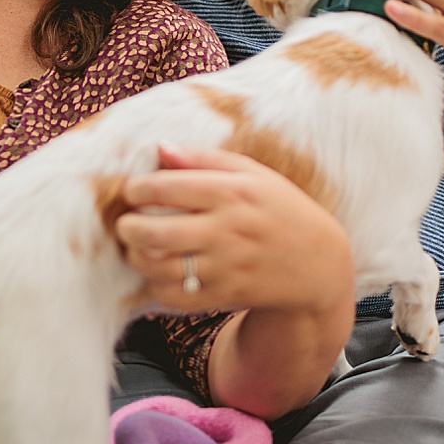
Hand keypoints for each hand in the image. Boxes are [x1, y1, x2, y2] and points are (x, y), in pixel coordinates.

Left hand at [114, 145, 352, 314]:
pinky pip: (176, 295)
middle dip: (129, 227)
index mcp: (232, 192)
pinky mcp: (226, 294)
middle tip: (126, 223)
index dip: (138, 188)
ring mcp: (227, 265)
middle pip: (157, 231)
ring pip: (161, 267)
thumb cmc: (280, 209)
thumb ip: (204, 160)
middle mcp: (228, 229)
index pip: (167, 187)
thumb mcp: (253, 174)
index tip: (133, 190)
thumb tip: (160, 148)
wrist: (317, 263)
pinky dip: (157, 285)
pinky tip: (158, 272)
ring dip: (138, 258)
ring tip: (138, 247)